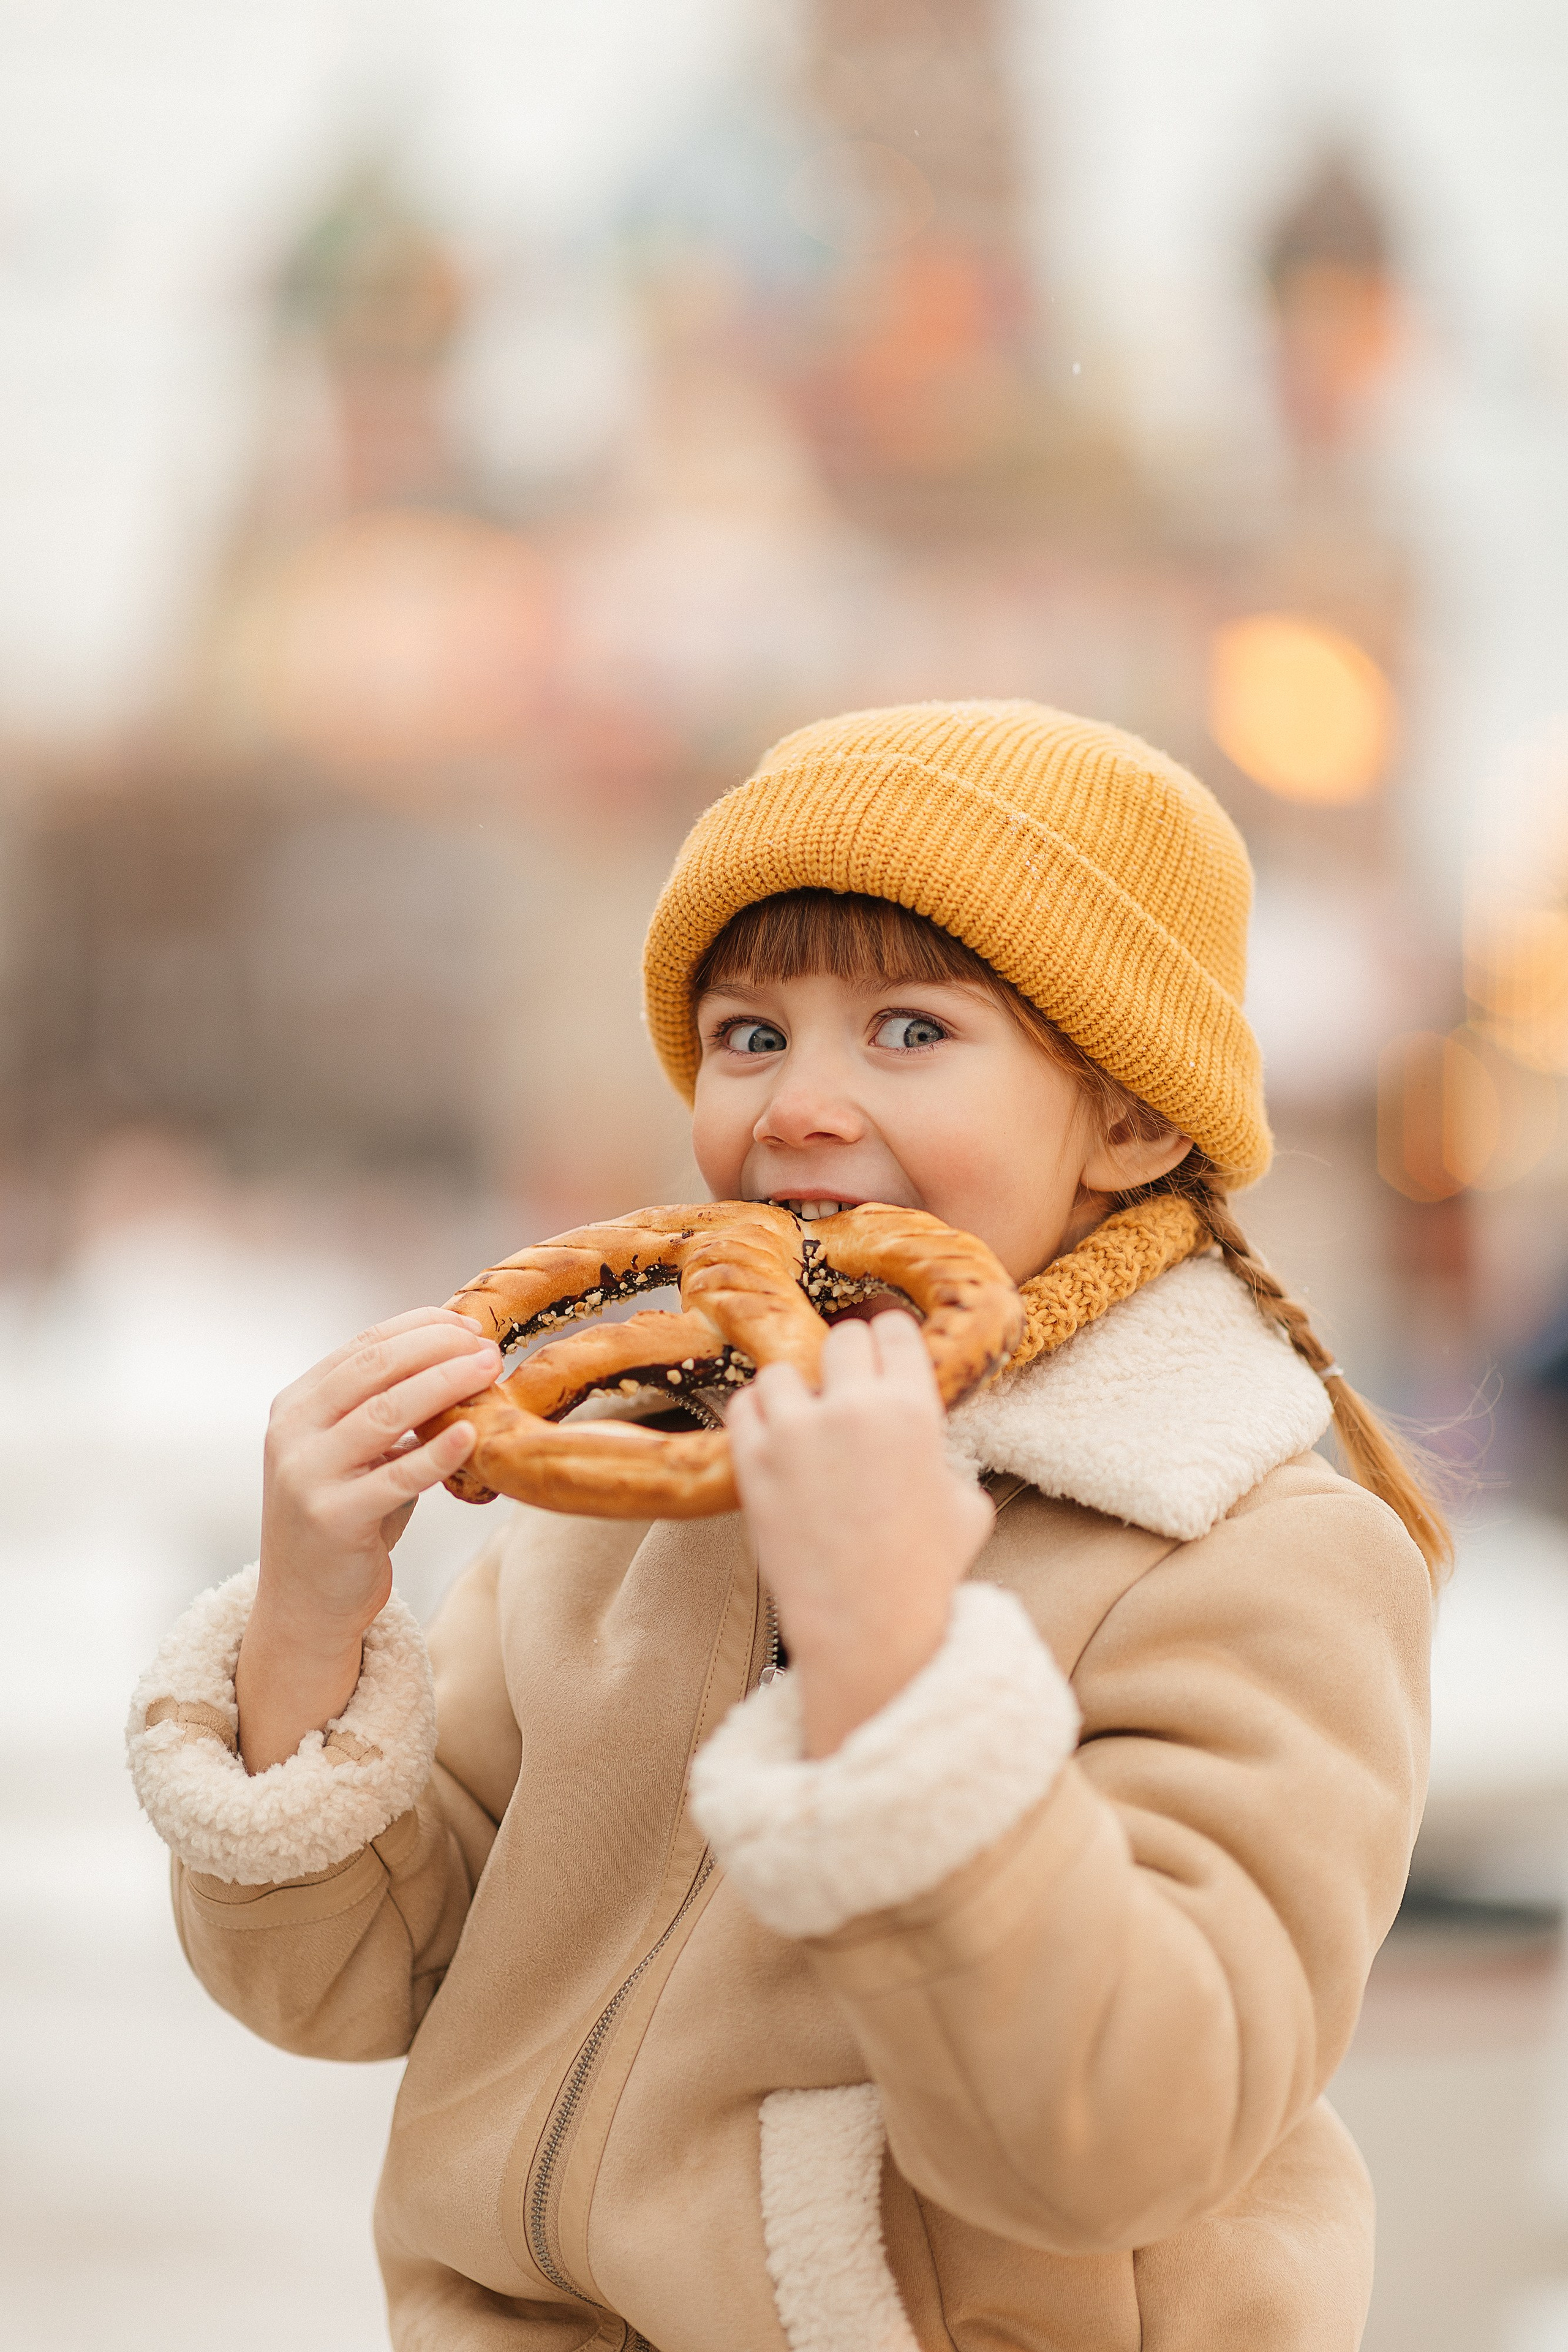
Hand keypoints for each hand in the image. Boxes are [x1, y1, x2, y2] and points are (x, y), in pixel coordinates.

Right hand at [236, 1309, 500, 1772]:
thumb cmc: (348, 1517)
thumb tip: (458, 1354)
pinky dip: (436, 1453)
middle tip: (487, 1344)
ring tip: (488, 1370)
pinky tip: (471, 1434)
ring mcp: (307, 1476)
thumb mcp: (356, 1453)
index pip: (362, 1347)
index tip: (467, 1321)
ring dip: (443, 1384)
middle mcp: (292, 1434)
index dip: (418, 1327)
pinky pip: (395, 1478)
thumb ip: (387, 1407)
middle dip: (435, 1348)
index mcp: (297, 1405)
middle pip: (372, 1370)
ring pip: (383, 1414)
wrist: (306, 1603)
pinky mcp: (332, 1519)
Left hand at [727, 1311, 993, 1757]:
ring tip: (804, 1421)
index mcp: (913, 1408)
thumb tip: (931, 1450)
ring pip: (782, 1370)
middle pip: (841, 1339)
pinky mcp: (753, 1461)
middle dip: (847, 1362)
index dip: (889, 1341)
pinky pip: (743, 1405)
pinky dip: (756, 1415)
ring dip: (795, 1390)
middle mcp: (852, 1407)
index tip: (881, 1354)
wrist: (868, 1625)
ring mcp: (796, 1432)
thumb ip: (945, 1458)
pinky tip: (772, 1437)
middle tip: (845, 1390)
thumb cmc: (925, 1573)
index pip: (893, 1329)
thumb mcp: (965, 1505)